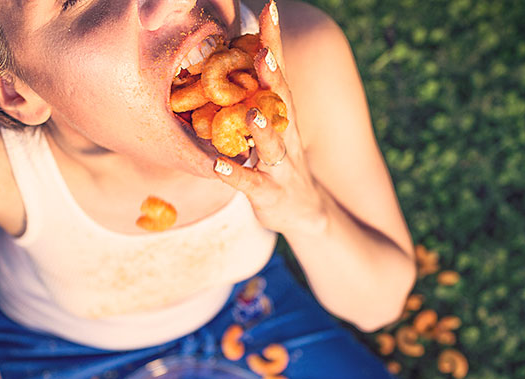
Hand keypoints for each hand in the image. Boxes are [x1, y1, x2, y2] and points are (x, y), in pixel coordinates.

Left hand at [212, 1, 326, 235]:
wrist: (306, 213)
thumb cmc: (279, 164)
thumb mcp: (272, 128)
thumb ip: (256, 98)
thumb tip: (236, 58)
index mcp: (283, 115)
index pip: (278, 73)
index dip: (273, 42)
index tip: (268, 8)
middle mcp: (287, 135)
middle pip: (282, 102)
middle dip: (273, 77)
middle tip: (261, 52)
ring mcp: (280, 166)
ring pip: (273, 145)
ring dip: (262, 129)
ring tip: (250, 113)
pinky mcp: (270, 193)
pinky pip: (251, 183)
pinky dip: (236, 174)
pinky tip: (218, 165)